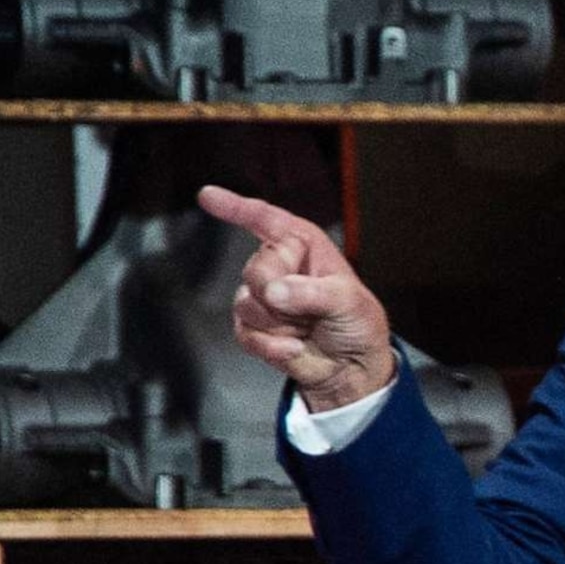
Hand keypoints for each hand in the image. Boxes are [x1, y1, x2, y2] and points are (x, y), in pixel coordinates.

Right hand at [202, 184, 397, 411]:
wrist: (351, 368)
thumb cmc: (357, 324)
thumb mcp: (350, 302)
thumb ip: (314, 293)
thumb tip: (274, 292)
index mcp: (304, 245)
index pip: (266, 219)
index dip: (236, 207)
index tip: (207, 195)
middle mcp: (279, 265)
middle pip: (257, 270)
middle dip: (281, 295)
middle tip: (311, 311)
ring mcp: (261, 296)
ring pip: (247, 303)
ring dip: (282, 324)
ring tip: (307, 327)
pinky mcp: (252, 326)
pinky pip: (246, 332)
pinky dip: (273, 346)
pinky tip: (295, 347)